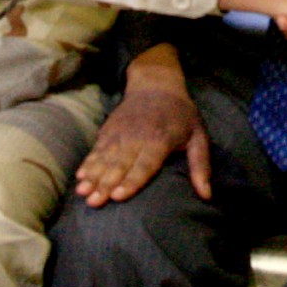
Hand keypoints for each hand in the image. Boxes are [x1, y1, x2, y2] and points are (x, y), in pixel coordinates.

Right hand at [74, 49, 209, 206]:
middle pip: (120, 164)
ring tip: (82, 192)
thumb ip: (201, 166)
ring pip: (105, 158)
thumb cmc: (181, 115)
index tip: (119, 196)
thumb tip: (207, 196)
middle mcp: (137, 137)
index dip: (132, 180)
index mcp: (160, 140)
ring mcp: (120, 133)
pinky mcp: (108, 130)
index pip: (144, 164)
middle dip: (106, 184)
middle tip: (94, 202)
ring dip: (93, 176)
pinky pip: (96, 149)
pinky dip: (88, 163)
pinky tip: (80, 177)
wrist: (156, 84)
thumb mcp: (198, 136)